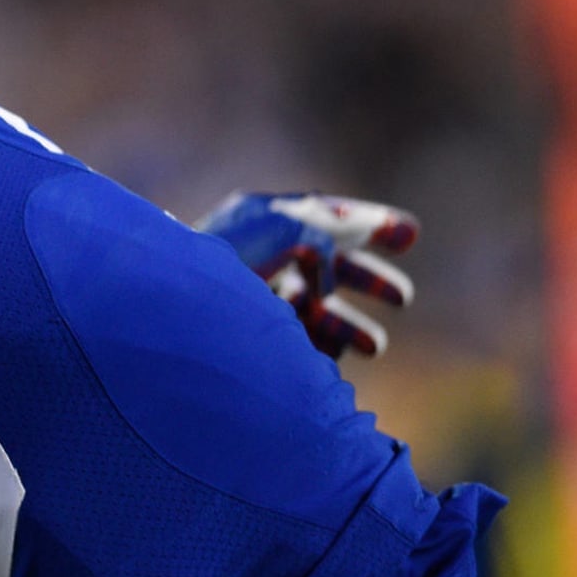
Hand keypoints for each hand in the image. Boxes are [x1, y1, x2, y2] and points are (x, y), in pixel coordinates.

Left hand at [195, 192, 417, 359]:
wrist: (163, 317)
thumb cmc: (217, 265)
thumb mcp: (281, 228)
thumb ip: (320, 228)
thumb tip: (328, 266)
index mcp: (258, 223)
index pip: (321, 216)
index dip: (368, 222)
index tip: (412, 234)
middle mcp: (253, 259)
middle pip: (321, 266)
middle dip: (365, 280)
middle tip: (404, 298)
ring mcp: (245, 300)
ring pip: (306, 312)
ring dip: (347, 326)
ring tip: (376, 347)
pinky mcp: (239, 339)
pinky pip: (288, 343)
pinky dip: (315, 350)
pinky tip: (330, 360)